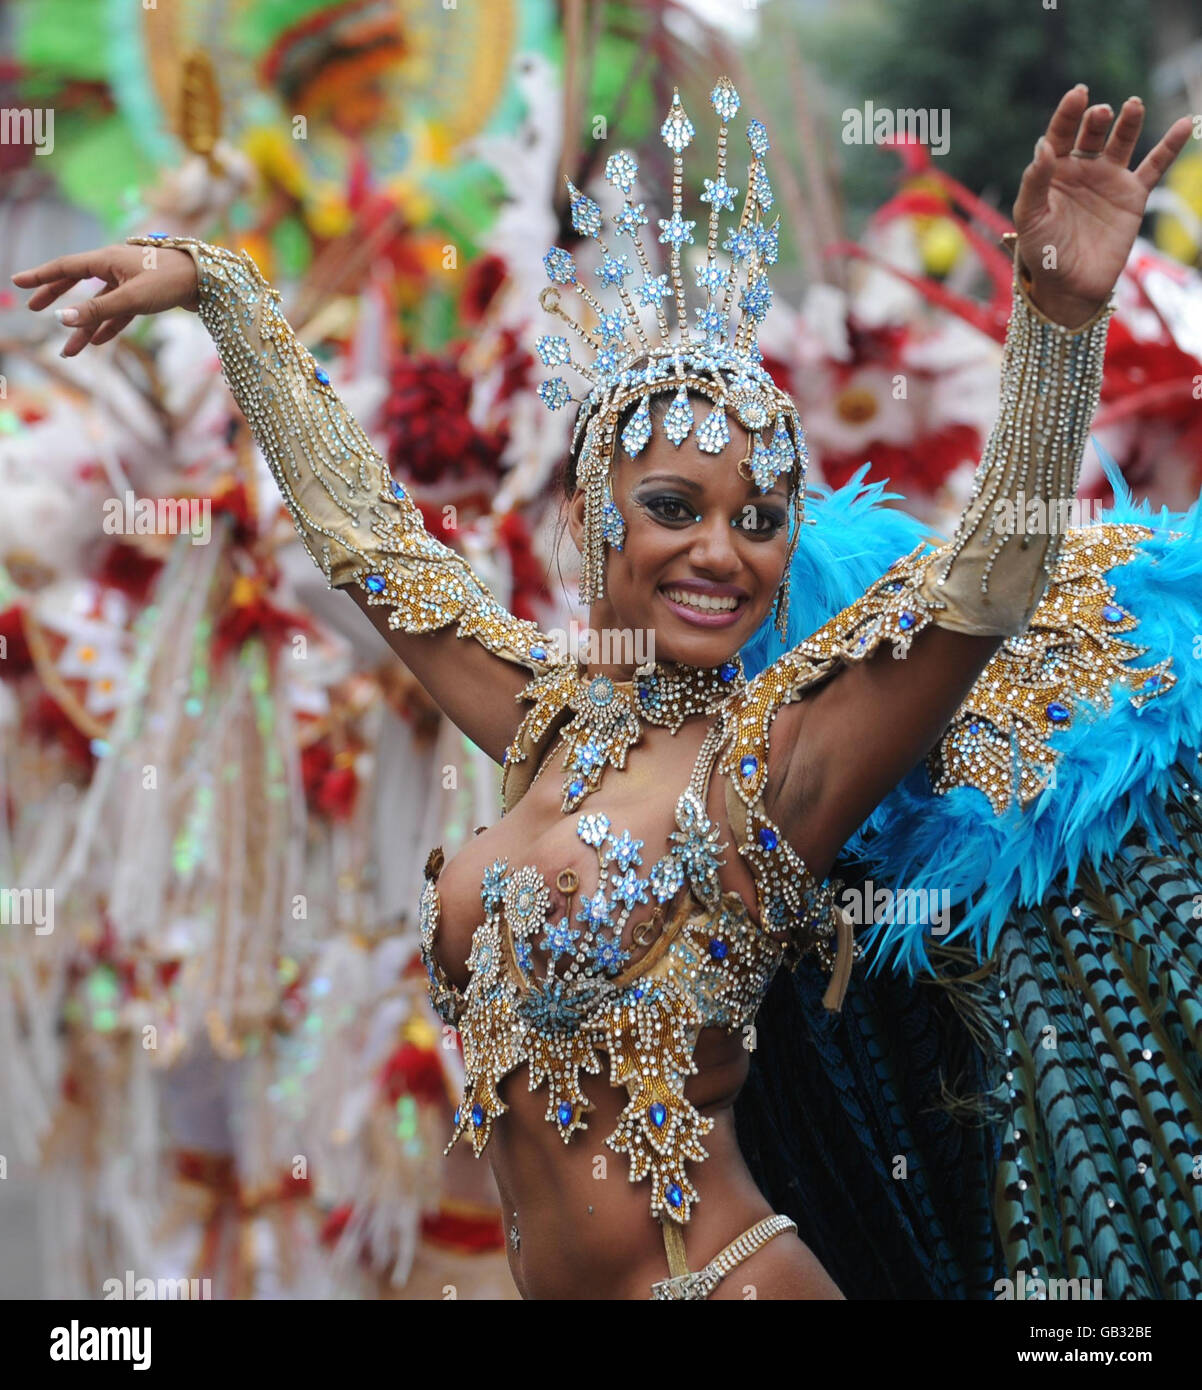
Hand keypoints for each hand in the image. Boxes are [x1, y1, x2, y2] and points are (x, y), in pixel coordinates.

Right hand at [10, 243, 198, 356]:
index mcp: (107, 259)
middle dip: (56, 298)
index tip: (18, 282)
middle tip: (34, 310)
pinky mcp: (144, 295)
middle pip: (78, 283)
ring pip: (100, 305)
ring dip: (85, 327)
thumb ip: (97, 311)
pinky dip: (108, 327)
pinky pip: (119, 312)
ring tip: (69, 350)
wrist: (209, 281)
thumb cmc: (171, 282)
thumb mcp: (131, 299)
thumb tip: (61, 319)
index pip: (66, 267)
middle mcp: (116, 266)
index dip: (41, 276)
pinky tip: (96, 342)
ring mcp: (130, 281)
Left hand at [1013, 85, 1192, 327]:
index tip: (1078, 95)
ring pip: (1122, 141)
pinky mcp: (1133, 196)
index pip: (1060, 134)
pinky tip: (1185, 124)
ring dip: (1127, 122)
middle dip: (1096, 120)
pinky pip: (1155, 166)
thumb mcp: (1029, 219)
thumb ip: (1034, 183)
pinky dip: (1170, 146)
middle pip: (1092, 133)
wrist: (1069, 286)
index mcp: (1053, 171)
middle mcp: (1082, 169)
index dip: (1067, 113)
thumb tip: (1042, 146)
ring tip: (1131, 106)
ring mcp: (1109, 180)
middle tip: (1100, 113)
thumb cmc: (1042, 253)